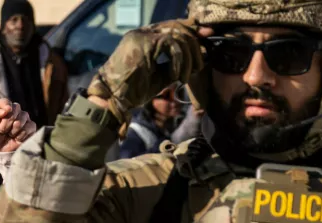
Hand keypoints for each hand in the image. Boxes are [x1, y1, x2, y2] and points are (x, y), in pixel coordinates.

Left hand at [0, 98, 35, 152]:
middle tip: (2, 131)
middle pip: (16, 108)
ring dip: (14, 130)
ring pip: (23, 117)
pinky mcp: (31, 128)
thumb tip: (8, 108)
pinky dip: (21, 135)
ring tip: (9, 135)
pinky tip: (16, 138)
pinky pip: (30, 126)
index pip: (6, 101)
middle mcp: (15, 110)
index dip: (4, 109)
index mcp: (3, 107)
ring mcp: (24, 119)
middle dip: (7, 123)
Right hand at [87, 19, 207, 123]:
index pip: (172, 26)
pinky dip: (180, 62)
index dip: (191, 29)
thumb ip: (175, 65)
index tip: (207, 35)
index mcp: (145, 37)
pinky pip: (172, 45)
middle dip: (195, 42)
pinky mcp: (144, 42)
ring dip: (188, 57)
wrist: (114, 98)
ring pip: (177, 34)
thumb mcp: (160, 75)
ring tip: (186, 77)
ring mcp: (142, 35)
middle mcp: (143, 32)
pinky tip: (178, 76)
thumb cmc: (134, 91)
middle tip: (202, 62)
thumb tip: (196, 60)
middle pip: (177, 26)